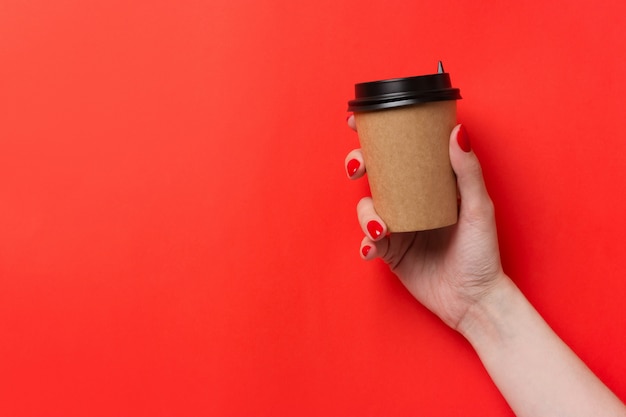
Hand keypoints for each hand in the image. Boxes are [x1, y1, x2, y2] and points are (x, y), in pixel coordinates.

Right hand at [346, 116, 505, 329]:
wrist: (474, 301)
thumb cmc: (482, 254)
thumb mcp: (479, 209)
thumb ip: (467, 172)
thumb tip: (456, 132)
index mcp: (432, 187)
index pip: (403, 154)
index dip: (378, 137)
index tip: (358, 122)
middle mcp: (412, 203)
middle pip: (376, 175)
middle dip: (358, 166)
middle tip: (356, 169)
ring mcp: (399, 228)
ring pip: (367, 209)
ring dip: (366, 215)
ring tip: (382, 229)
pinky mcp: (391, 253)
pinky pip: (369, 242)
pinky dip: (366, 244)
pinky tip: (372, 248)